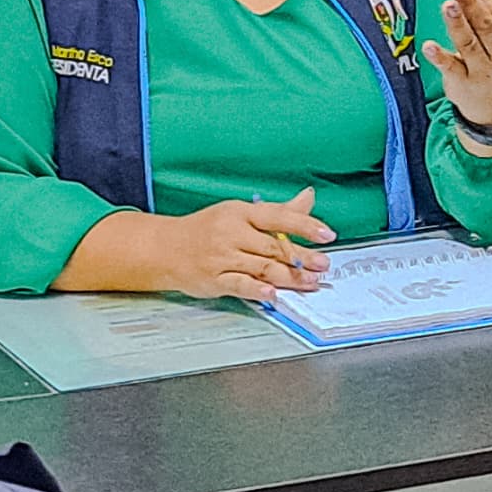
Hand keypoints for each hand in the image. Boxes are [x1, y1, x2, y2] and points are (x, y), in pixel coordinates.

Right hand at [156, 190, 335, 302]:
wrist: (164, 248)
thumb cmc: (207, 229)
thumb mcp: (240, 213)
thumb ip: (278, 212)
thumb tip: (309, 197)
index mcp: (240, 213)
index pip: (278, 217)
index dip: (305, 225)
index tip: (327, 234)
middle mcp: (231, 233)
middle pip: (273, 246)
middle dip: (302, 257)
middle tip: (323, 264)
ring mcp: (222, 257)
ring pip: (262, 267)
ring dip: (289, 277)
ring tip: (310, 282)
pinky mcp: (215, 279)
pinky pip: (240, 285)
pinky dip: (258, 290)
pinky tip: (273, 294)